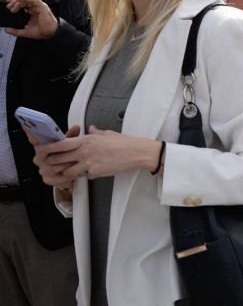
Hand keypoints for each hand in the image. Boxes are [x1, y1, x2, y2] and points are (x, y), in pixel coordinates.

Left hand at [5, 0, 57, 38]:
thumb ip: (15, 31)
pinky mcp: (42, 6)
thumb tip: (6, 30)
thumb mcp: (24, 31)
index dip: (14, 3)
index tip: (8, 6)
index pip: (22, 3)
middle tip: (8, 7)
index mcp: (31, 11)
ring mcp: (38, 6)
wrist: (48, 34)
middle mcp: (35, 7)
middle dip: (14, 2)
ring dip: (18, 0)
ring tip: (12, 6)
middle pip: (23, 0)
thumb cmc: (40, 31)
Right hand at [33, 125, 80, 188]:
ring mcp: (42, 170)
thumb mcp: (68, 145)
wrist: (70, 174)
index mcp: (41, 149)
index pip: (34, 139)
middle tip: (74, 152)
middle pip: (46, 153)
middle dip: (62, 153)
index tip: (26, 126)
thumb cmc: (67, 157)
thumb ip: (72, 136)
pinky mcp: (48, 180)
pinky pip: (60, 176)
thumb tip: (76, 126)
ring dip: (67, 164)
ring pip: (55, 166)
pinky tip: (77, 171)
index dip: (30, 133)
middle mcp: (38, 159)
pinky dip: (70, 174)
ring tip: (77, 162)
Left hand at [33, 126, 160, 185]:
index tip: (42, 150)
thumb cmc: (124, 143)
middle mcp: (84, 152)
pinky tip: (92, 172)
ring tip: (73, 170)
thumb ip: (95, 132)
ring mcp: (89, 164)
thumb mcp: (107, 134)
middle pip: (59, 159)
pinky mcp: (95, 173)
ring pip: (68, 172)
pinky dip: (86, 176)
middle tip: (52, 163)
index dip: (48, 148)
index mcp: (86, 140)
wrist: (136, 153)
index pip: (60, 144)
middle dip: (53, 162)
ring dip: (68, 172)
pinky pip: (84, 177)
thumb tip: (91, 129)